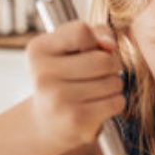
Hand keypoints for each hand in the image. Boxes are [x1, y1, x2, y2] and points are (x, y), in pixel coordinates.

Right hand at [25, 21, 125, 148]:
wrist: (46, 122)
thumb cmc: (65, 77)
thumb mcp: (70, 48)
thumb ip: (94, 33)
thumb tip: (110, 44)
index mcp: (39, 50)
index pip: (81, 32)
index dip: (96, 40)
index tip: (91, 50)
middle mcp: (43, 75)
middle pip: (103, 59)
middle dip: (112, 64)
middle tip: (102, 72)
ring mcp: (58, 99)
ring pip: (113, 82)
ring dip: (114, 84)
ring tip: (97, 90)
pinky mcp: (75, 120)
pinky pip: (115, 102)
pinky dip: (115, 102)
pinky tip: (100, 104)